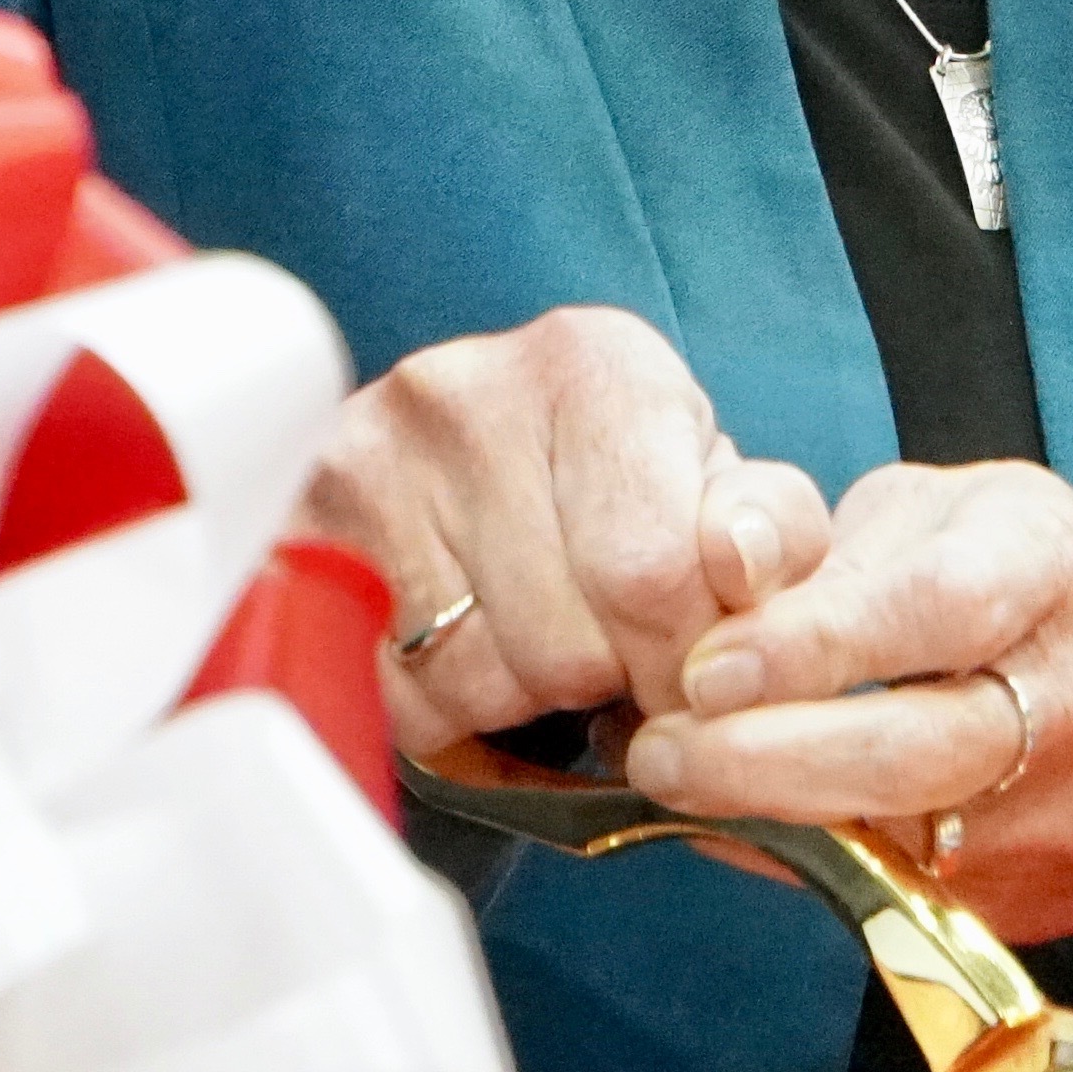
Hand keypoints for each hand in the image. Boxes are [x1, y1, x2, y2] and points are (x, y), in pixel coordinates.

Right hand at [301, 307, 837, 758]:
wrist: (477, 468)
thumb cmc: (624, 490)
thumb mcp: (720, 496)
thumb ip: (775, 534)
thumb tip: (741, 567)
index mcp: (594, 363)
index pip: (653, 572)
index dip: (684, 661)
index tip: (688, 672)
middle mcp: (466, 388)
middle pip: (563, 640)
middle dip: (604, 679)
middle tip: (607, 650)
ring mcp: (365, 458)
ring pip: (473, 680)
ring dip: (520, 695)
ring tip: (531, 633)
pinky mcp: (297, 536)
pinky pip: (392, 695)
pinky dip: (441, 708)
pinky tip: (464, 647)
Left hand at [622, 459, 1072, 949]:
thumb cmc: (1053, 592)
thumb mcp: (966, 513)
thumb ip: (841, 544)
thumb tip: (720, 590)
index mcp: (1045, 570)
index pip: (930, 612)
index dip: (814, 644)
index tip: (711, 664)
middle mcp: (1061, 703)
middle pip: (909, 756)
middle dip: (765, 761)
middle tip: (662, 746)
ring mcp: (1045, 823)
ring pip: (888, 844)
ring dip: (766, 820)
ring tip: (674, 781)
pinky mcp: (1016, 907)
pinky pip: (886, 891)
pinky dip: (800, 857)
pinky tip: (735, 818)